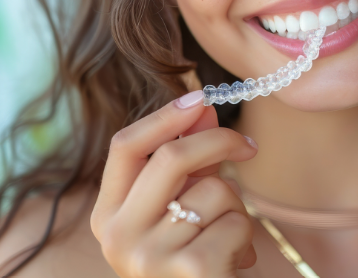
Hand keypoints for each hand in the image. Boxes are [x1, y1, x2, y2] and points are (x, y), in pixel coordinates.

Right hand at [90, 91, 257, 276]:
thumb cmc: (190, 262)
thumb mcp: (179, 210)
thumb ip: (187, 162)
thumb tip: (202, 106)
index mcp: (109, 216)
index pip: (125, 147)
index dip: (164, 116)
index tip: (199, 97)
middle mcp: (118, 236)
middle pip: (171, 158)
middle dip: (219, 142)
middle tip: (249, 146)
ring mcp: (150, 257)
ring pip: (214, 190)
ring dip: (236, 206)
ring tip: (227, 238)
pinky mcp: (190, 270)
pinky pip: (236, 221)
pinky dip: (246, 236)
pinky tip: (234, 261)